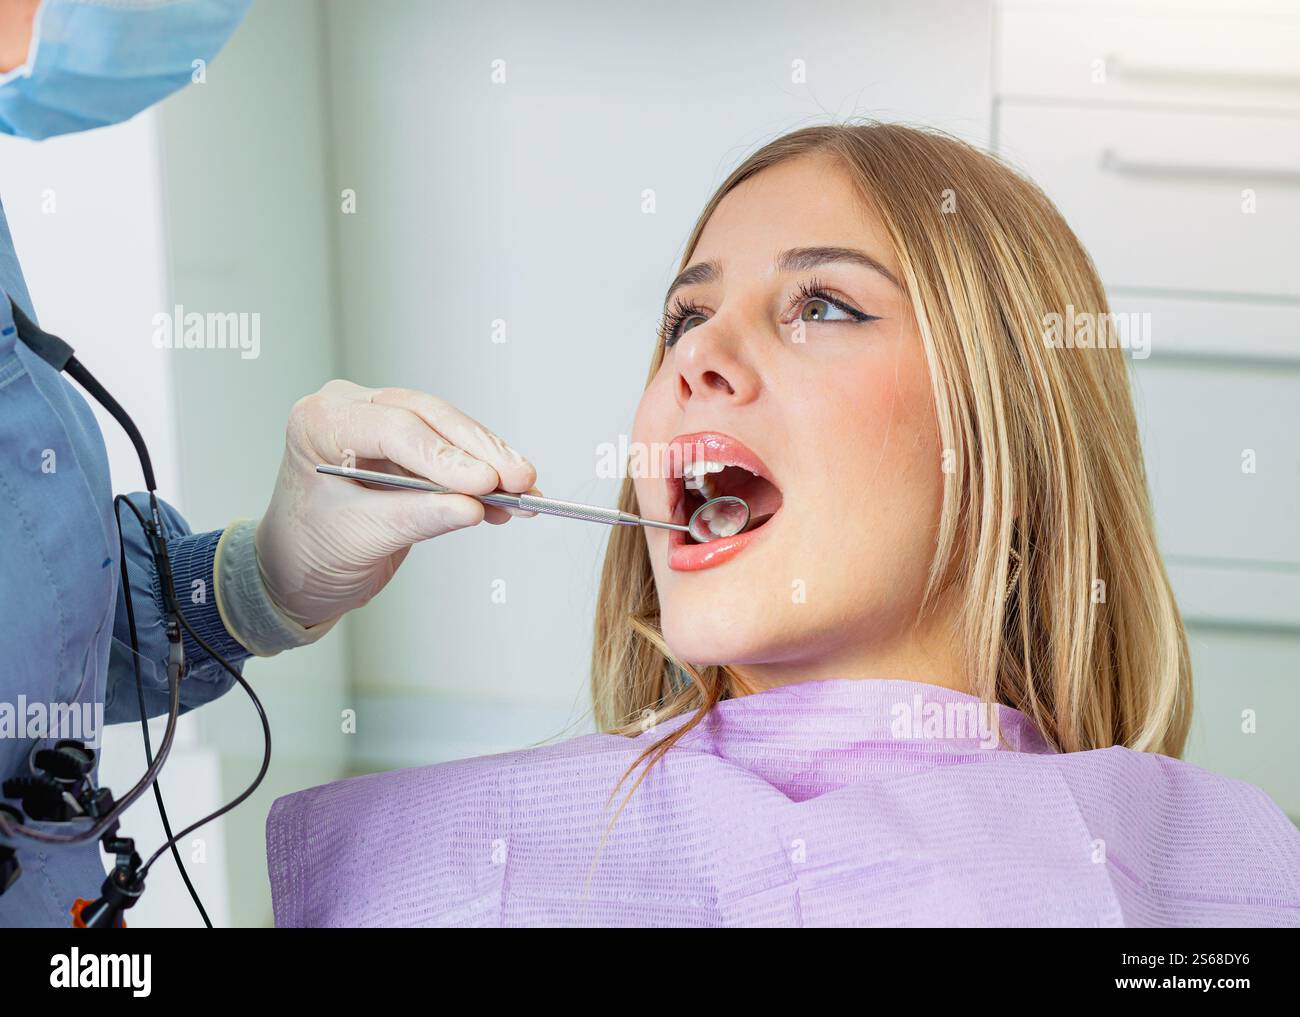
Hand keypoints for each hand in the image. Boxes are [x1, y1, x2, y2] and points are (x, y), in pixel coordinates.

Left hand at [255, 379, 539, 627]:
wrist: (295, 571)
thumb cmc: (307, 550)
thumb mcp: (360, 536)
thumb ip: (418, 517)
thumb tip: (473, 507)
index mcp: (320, 421)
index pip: (395, 427)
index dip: (445, 456)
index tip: (485, 483)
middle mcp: (351, 409)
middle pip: (429, 418)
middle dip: (479, 453)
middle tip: (519, 479)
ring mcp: (380, 422)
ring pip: (448, 430)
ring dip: (490, 462)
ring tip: (525, 491)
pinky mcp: (406, 445)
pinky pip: (451, 453)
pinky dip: (482, 478)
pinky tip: (509, 500)